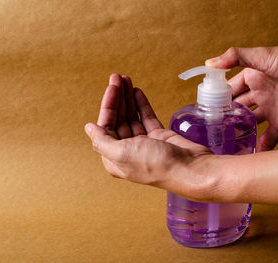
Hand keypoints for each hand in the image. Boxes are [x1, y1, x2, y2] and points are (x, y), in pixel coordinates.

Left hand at [84, 74, 212, 199]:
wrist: (189, 169)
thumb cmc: (156, 165)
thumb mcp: (122, 153)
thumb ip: (102, 141)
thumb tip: (88, 128)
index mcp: (115, 158)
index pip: (105, 127)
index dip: (108, 106)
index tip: (112, 88)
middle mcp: (128, 151)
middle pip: (118, 120)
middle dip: (117, 98)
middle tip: (118, 77)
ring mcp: (145, 143)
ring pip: (132, 116)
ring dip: (128, 98)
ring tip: (127, 80)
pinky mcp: (159, 137)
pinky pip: (146, 117)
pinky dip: (141, 104)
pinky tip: (137, 92)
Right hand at [206, 43, 277, 150]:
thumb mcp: (264, 55)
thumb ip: (237, 57)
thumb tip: (209, 63)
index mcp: (252, 77)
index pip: (229, 90)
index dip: (216, 99)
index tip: (202, 110)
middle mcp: (259, 94)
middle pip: (237, 108)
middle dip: (225, 118)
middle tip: (209, 130)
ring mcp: (271, 109)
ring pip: (250, 123)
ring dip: (238, 132)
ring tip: (223, 143)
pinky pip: (269, 137)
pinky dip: (260, 146)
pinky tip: (248, 155)